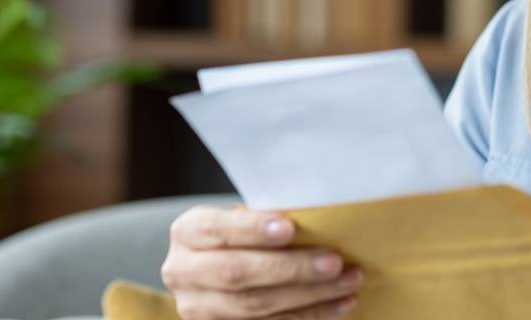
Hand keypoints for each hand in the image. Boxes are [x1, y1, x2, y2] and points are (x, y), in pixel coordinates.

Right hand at [161, 204, 360, 318]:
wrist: (215, 270)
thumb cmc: (242, 236)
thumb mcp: (242, 220)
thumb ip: (268, 221)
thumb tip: (321, 220)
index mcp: (187, 232)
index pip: (218, 230)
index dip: (253, 230)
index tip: (291, 228)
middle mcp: (183, 272)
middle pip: (237, 274)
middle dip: (291, 269)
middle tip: (335, 262)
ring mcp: (197, 308)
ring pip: (254, 307)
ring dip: (309, 297)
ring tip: (348, 284)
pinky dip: (308, 316)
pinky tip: (338, 305)